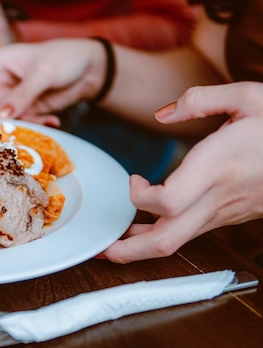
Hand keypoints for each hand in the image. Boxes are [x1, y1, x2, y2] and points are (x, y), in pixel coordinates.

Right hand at [0, 38, 106, 123]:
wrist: (90, 68)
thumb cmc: (63, 58)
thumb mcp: (42, 73)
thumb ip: (22, 95)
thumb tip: (0, 118)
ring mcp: (8, 101)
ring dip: (9, 130)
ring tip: (32, 127)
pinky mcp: (23, 113)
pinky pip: (16, 127)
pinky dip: (30, 130)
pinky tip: (50, 123)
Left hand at [103, 82, 262, 262]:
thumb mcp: (248, 97)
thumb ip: (202, 99)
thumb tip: (164, 112)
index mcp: (218, 167)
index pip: (169, 202)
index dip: (140, 198)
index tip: (132, 180)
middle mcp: (217, 197)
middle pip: (168, 240)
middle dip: (128, 251)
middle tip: (99, 248)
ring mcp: (223, 212)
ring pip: (177, 242)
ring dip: (141, 245)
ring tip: (112, 241)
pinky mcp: (226, 216)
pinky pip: (188, 233)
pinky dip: (161, 233)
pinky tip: (143, 225)